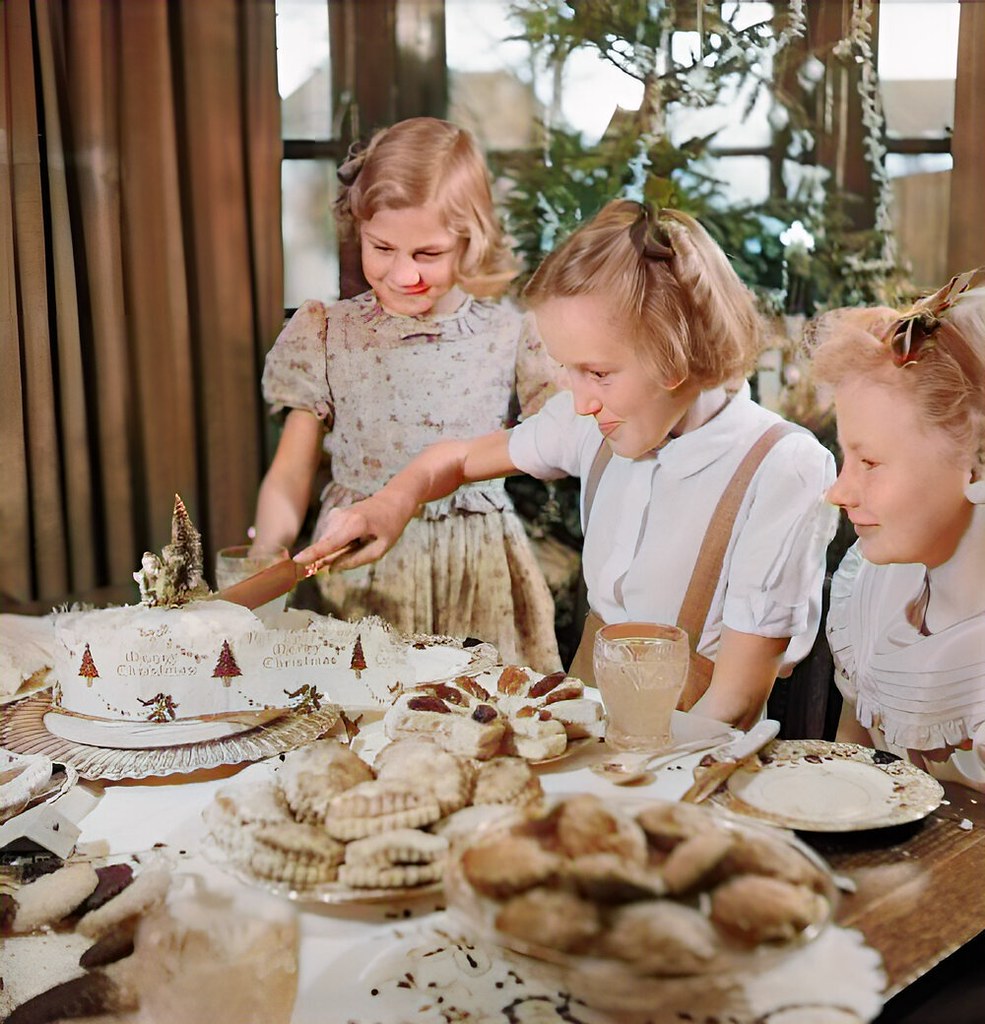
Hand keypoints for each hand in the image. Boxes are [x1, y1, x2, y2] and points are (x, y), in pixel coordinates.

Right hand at [293, 495, 413, 571]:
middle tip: (362, 546)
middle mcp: (341, 517)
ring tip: (362, 538)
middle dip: (335, 556)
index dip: (313, 554)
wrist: (392, 502)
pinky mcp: (333, 515)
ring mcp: (335, 514)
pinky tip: (356, 534)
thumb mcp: (381, 549)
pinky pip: (330, 537)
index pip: (330, 543)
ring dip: (340, 548)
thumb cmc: (389, 527)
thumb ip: (356, 560)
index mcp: (356, 524)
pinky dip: (340, 541)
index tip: (297, 560)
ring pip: (327, 542)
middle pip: (326, 546)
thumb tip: (332, 568)